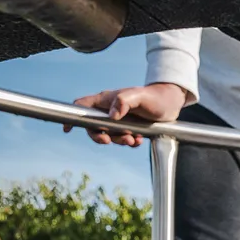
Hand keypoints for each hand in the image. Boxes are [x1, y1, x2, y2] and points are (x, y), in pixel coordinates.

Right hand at [64, 83, 187, 145]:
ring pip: (109, 135)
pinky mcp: (129, 127)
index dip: (73, 116)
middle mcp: (110, 109)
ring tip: (133, 140)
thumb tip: (112, 115)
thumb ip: (125, 101)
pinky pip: (122, 139)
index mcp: (107, 100)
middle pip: (93, 126)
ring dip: (119, 141)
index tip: (68, 129)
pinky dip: (129, 142)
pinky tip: (139, 140)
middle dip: (101, 136)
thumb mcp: (140, 97)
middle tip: (111, 141)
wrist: (171, 103)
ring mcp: (119, 119)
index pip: (82, 106)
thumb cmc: (155, 97)